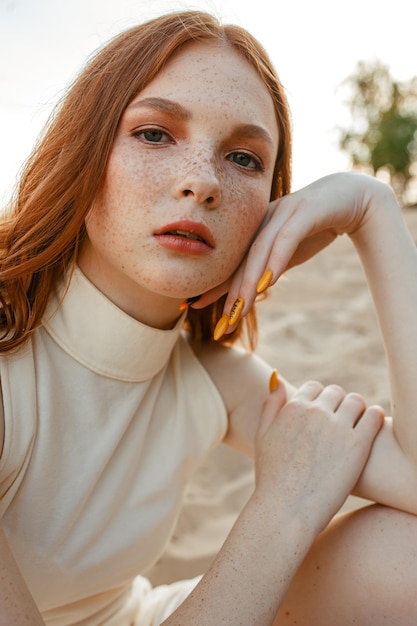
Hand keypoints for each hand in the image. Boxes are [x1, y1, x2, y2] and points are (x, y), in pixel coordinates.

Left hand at [193, 172, 383, 325]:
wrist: (353, 197)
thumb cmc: (317, 226)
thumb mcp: (290, 252)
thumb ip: (270, 267)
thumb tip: (252, 292)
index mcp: (256, 230)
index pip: (233, 264)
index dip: (214, 287)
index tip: (192, 307)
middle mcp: (264, 220)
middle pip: (241, 261)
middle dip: (228, 293)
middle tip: (220, 322)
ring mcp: (283, 213)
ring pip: (260, 251)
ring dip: (248, 283)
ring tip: (238, 309)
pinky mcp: (306, 211)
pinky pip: (287, 238)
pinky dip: (276, 261)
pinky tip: (267, 283)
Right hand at [254, 381, 383, 532]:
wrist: (286, 509)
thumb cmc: (272, 477)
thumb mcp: (262, 436)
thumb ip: (271, 405)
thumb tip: (278, 379)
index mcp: (293, 407)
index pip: (315, 388)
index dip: (320, 401)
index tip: (323, 415)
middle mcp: (315, 412)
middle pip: (336, 393)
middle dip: (338, 405)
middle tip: (341, 423)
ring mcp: (337, 427)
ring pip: (356, 401)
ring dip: (357, 410)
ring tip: (357, 426)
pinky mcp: (357, 444)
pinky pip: (374, 416)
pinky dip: (374, 417)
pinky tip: (371, 429)